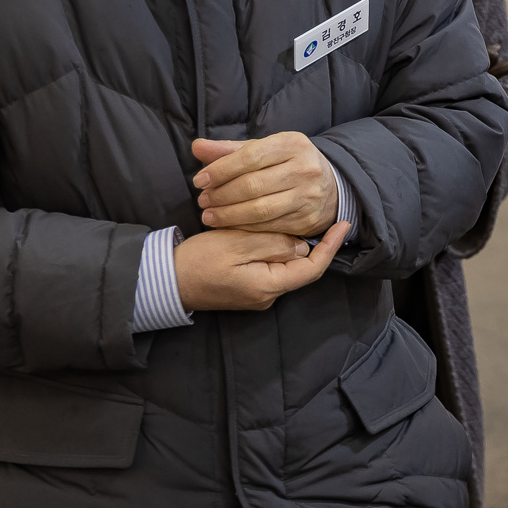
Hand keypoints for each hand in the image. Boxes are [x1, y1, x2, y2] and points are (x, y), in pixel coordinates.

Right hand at [173, 223, 349, 313]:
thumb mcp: (236, 244)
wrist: (165, 282)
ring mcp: (256, 293)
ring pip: (284, 263)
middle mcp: (267, 295)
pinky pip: (269, 265)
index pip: (312, 268)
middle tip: (316, 213)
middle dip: (309, 240)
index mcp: (268, 287)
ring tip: (289, 215)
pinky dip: (271, 247)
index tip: (343, 224)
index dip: (330, 246)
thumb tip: (302, 243)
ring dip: (287, 241)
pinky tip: (267, 228)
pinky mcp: (246, 287)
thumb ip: (272, 242)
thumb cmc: (197, 262)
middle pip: (299, 265)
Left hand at [192, 134, 338, 237]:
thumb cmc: (287, 164)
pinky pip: (268, 226)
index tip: (200, 181)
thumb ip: (229, 150)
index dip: (220, 170)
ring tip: (209, 216)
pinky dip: (243, 227)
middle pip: (252, 185)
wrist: (329, 186)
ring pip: (259, 210)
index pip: (249, 157)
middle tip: (203, 201)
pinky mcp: (306, 219)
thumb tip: (197, 147)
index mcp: (292, 144)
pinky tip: (228, 225)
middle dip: (221, 195)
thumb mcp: (264, 150)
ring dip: (228, 215)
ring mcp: (307, 196)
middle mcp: (304, 168)